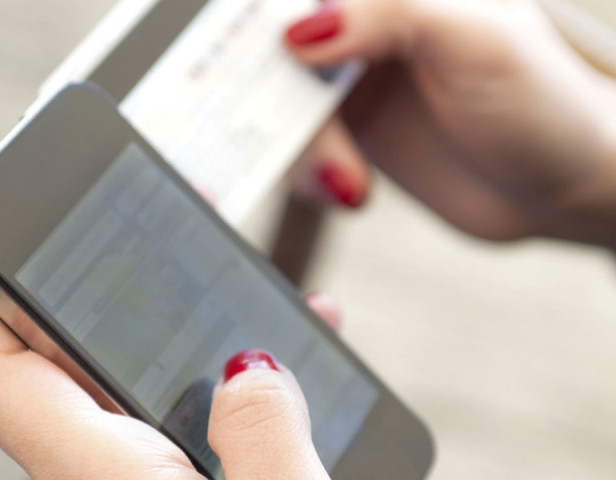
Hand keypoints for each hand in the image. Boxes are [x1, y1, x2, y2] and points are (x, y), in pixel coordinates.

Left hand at [0, 281, 339, 478]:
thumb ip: (264, 438)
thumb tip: (253, 366)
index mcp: (107, 479)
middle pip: (62, 369)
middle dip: (92, 295)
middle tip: (135, 233)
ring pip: (140, 391)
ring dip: (178, 333)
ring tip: (235, 281)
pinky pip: (193, 424)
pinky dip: (229, 383)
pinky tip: (295, 358)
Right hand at [286, 0, 615, 247]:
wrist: (557, 192)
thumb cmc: (542, 108)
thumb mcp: (478, 44)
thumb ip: (391, 16)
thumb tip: (299, 28)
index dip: (277, 20)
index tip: (273, 57)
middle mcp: (369, 28)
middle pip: (282, 47)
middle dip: (275, 96)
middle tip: (296, 134)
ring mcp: (355, 82)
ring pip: (281, 103)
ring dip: (302, 150)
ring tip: (347, 183)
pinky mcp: (349, 132)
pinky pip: (298, 147)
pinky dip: (307, 175)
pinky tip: (347, 190)